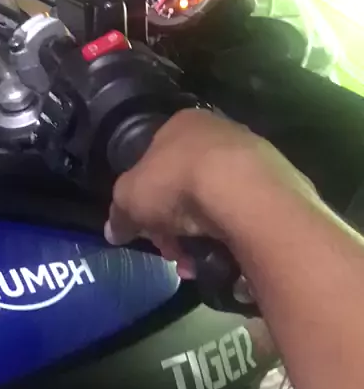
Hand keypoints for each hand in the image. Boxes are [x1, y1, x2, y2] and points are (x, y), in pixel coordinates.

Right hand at [105, 108, 316, 275]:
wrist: (243, 194)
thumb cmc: (177, 184)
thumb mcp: (129, 199)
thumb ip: (119, 213)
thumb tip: (113, 230)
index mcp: (181, 124)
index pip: (155, 161)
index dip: (146, 200)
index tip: (146, 230)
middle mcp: (219, 132)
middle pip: (184, 187)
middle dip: (173, 227)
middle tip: (171, 252)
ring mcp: (251, 156)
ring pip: (213, 205)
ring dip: (198, 239)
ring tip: (195, 264)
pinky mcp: (276, 185)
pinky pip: (241, 216)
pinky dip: (228, 238)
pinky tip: (222, 258)